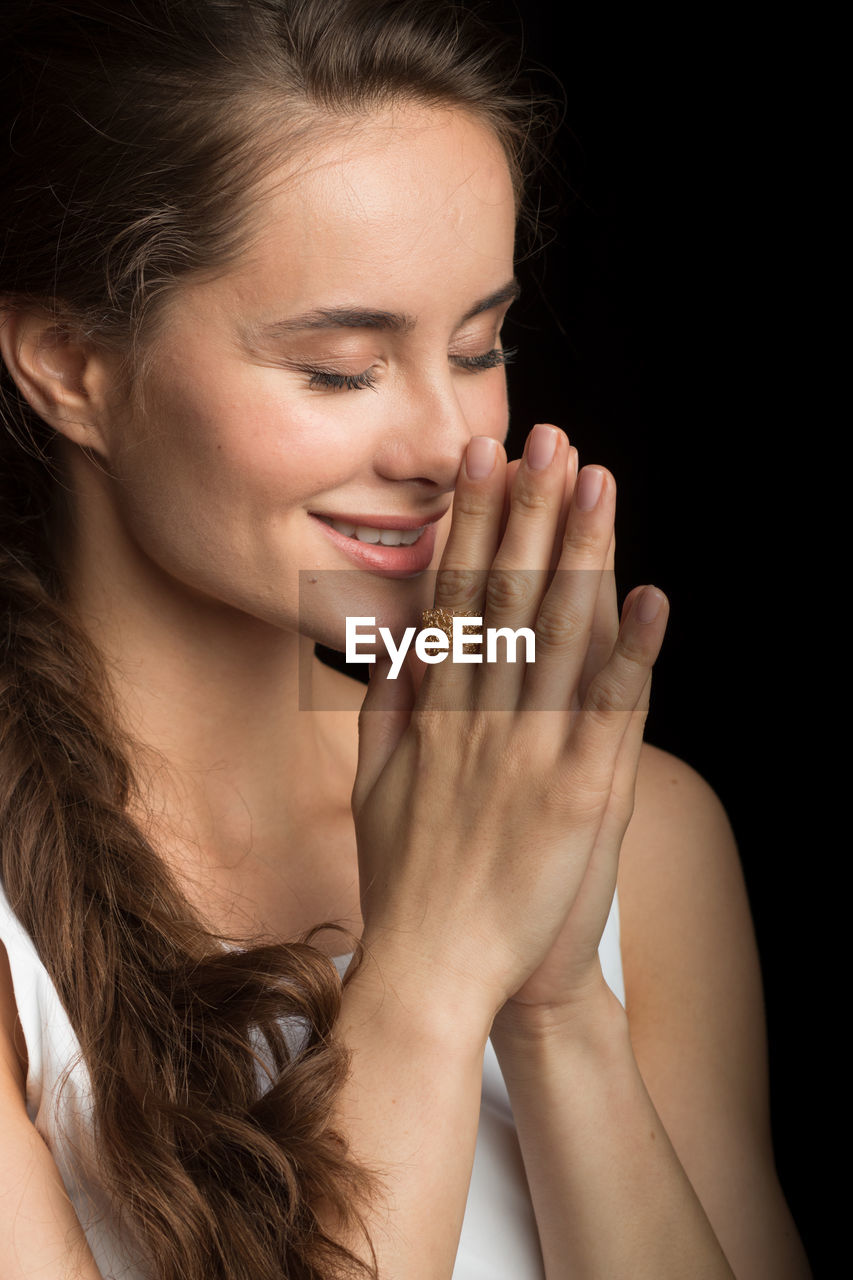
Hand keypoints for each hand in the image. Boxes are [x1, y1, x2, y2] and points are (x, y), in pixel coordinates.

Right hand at [351, 424, 667, 1024]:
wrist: (437, 970)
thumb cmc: (407, 880)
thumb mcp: (373, 786)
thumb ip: (384, 708)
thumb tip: (400, 642)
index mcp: (432, 711)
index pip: (454, 596)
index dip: (472, 524)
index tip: (482, 464)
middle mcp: (478, 717)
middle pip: (506, 595)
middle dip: (528, 511)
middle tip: (545, 440)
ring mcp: (528, 752)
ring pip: (558, 633)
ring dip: (580, 554)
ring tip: (597, 485)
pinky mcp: (574, 793)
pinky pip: (608, 710)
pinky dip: (632, 652)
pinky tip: (652, 597)